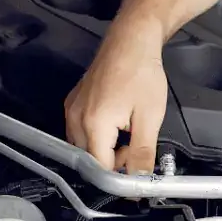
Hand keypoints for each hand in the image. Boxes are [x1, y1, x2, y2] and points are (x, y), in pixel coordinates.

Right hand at [65, 17, 169, 173]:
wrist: (131, 41)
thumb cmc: (141, 73)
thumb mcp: (149, 117)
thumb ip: (142, 153)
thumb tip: (140, 180)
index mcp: (94, 124)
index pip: (100, 168)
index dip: (119, 173)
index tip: (136, 169)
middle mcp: (76, 118)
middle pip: (89, 158)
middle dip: (111, 160)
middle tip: (134, 145)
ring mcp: (72, 108)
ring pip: (83, 145)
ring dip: (104, 147)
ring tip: (127, 131)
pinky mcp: (74, 101)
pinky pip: (80, 130)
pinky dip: (97, 134)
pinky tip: (115, 121)